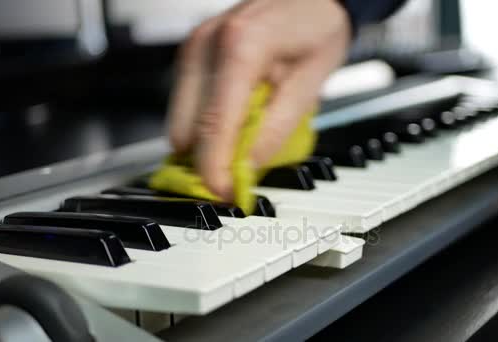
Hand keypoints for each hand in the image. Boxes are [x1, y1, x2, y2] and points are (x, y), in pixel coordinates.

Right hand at [167, 0, 350, 200]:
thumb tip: (245, 169)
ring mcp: (192, 49)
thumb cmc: (317, 28)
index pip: (213, 124)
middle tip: (242, 171)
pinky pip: (186, 109)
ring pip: (180, 122)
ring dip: (207, 143)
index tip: (224, 195)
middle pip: (185, 129)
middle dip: (209, 159)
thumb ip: (276, 128)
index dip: (215, 169)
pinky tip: (235, 120)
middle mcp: (204, 44)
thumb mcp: (310, 83)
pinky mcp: (190, 58)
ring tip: (246, 137)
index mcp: (239, 47)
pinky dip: (206, 127)